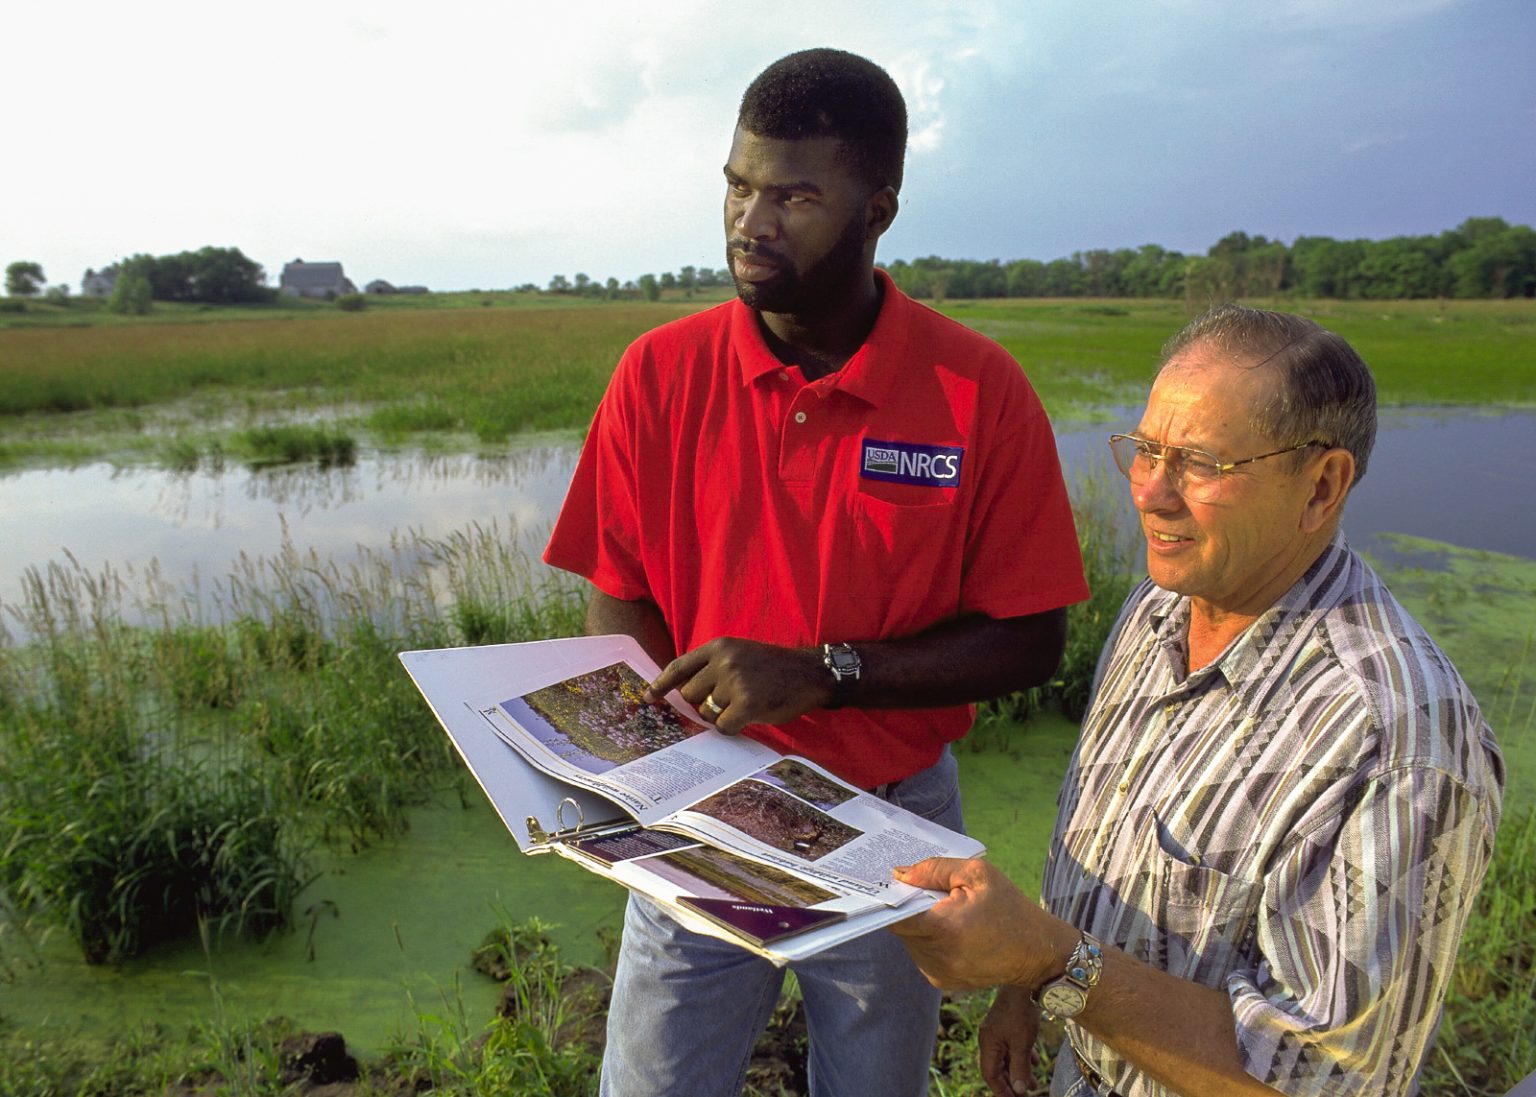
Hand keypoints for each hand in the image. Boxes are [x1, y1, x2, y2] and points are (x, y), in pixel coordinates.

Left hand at [644, 637, 830, 734]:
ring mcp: (735, 681)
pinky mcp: (747, 703)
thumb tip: (682, 694)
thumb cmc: (773, 668)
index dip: (662, 684)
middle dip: (704, 703)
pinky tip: (750, 716)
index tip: (649, 697)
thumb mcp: (740, 654)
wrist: (810, 673)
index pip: (679, 666)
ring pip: (708, 713)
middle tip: (728, 701)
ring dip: (723, 715)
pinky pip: (724, 726)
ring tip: (746, 704)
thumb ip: (713, 668)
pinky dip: (734, 727)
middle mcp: (724, 661)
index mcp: (720, 647)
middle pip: (691, 695)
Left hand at [890, 858, 1073, 991]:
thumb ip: (934, 869)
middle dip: (912, 908)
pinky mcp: (941, 981)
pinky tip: (954, 931)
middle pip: (902, 926)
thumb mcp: (978, 874)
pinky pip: (922, 953)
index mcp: (944, 928)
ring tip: (951, 914)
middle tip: (934, 894)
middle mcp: (936, 956)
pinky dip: (930, 940)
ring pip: (911, 940)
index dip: (890, 899)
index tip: (891, 885)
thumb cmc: (1010, 908)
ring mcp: (937, 972)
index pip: (895, 916)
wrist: (1037, 953)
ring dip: (921, 925)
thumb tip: (900, 874)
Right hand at [980, 985, 1040, 1096]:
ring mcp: (998, 1032)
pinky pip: (1012, 1047)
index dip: (1001, 1090)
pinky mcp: (1007, 1026)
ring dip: (1018, 1071)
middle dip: (1010, 1082)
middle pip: (997, 1068)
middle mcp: (990, 1039)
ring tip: (1032, 1084)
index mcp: (988, 1044)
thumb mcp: (1022, 1044)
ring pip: (1006, 1058)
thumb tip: (1018, 1089)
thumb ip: (1020, 1067)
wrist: (1025, 985)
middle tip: (1022, 1095)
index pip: (990, 1074)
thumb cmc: (1021, 1013)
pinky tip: (1034, 1061)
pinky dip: (1021, 1057)